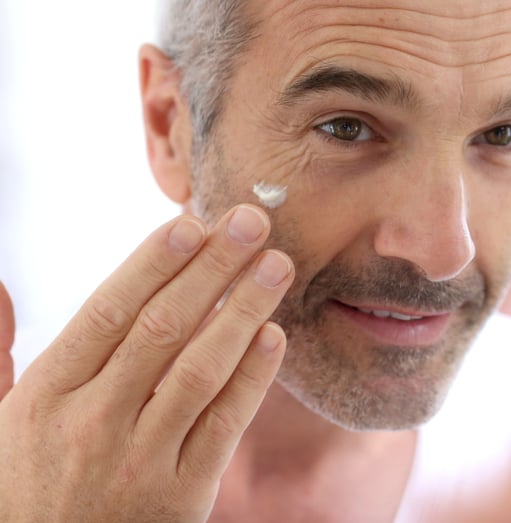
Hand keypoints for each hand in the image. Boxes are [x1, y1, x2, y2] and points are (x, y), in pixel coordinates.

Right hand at [0, 205, 291, 522]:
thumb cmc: (28, 487)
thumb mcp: (5, 421)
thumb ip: (9, 351)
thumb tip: (1, 285)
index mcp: (44, 396)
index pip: (108, 313)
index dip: (152, 264)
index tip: (191, 222)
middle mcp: (90, 423)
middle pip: (162, 329)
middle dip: (212, 269)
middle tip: (252, 222)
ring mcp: (138, 460)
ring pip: (199, 370)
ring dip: (243, 310)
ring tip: (277, 265)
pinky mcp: (181, 495)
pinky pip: (223, 425)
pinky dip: (252, 378)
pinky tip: (273, 335)